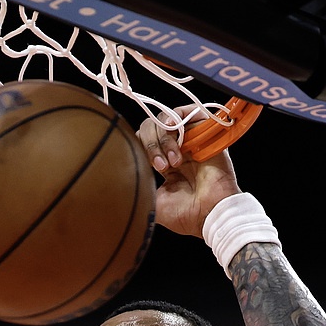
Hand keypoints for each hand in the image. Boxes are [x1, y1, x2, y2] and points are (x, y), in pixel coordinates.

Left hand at [138, 111, 240, 237]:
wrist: (210, 214)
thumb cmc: (185, 214)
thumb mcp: (152, 202)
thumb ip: (138, 186)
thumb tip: (116, 180)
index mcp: (165, 164)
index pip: (144, 140)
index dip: (140, 147)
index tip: (148, 168)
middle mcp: (179, 149)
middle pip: (152, 128)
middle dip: (151, 145)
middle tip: (161, 167)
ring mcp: (192, 141)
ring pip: (167, 120)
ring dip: (164, 138)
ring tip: (173, 161)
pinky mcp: (206, 134)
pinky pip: (191, 111)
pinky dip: (177, 116)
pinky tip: (171, 127)